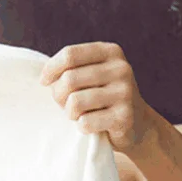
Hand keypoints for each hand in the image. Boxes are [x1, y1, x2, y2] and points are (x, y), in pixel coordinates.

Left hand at [39, 42, 154, 152]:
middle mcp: (121, 69)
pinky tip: (91, 126)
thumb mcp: (92, 75)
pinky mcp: (124, 117)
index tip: (44, 82)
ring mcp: (125, 93)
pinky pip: (85, 123)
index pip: (70, 54)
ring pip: (75, 102)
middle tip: (64, 105)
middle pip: (69, 79)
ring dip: (69, 113)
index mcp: (111, 52)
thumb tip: (44, 78)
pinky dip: (81, 128)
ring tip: (78, 115)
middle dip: (58, 96)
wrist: (137, 125)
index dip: (51, 69)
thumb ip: (71, 69)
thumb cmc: (103, 98)